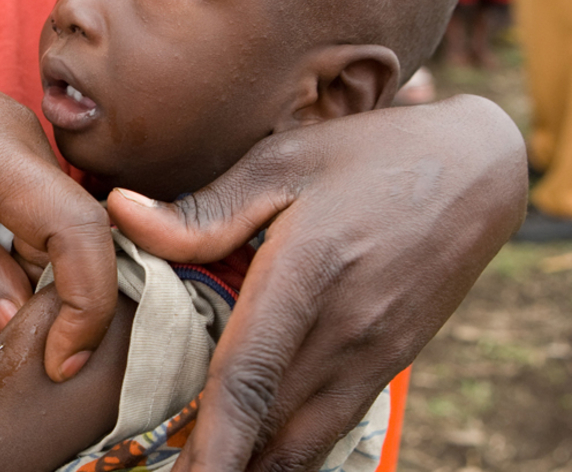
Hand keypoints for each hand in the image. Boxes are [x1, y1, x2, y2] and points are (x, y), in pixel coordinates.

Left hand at [0, 0, 116, 381]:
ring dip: (43, 276)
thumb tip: (18, 315)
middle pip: (80, 232)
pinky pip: (39, 205)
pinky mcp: (7, 142)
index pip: (80, 230)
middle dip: (65, 302)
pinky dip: (26, 248)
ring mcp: (20, 134)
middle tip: (22, 354)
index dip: (87, 304)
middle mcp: (24, 137)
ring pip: (62, 223)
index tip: (59, 361)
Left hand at [107, 95, 526, 470]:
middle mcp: (344, 331)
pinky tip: (257, 455)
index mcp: (306, 276)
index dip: (213, 443)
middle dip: (222, 467)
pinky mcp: (390, 362)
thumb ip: (202, 208)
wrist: (477, 170)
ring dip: (258, 466)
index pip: (248, 379)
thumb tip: (120, 213)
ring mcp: (374, 354)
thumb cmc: (367, 156)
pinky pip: (334, 425)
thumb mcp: (281, 162)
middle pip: (272, 429)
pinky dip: (292, 449)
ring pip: (306, 441)